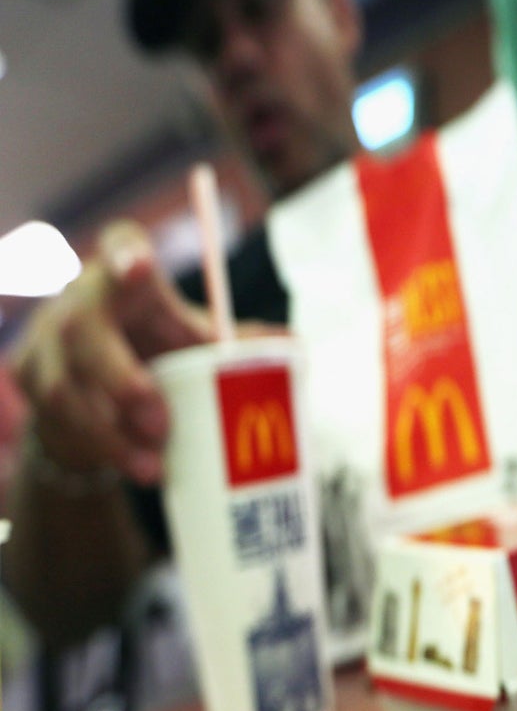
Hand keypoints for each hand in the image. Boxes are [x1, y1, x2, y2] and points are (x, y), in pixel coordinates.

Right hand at [12, 220, 214, 484]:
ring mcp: (44, 338)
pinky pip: (56, 418)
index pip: (121, 243)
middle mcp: (80, 298)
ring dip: (109, 434)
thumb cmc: (161, 351)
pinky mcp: (28, 378)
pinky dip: (97, 448)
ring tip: (153, 467)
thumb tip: (295, 345)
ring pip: (63, 386)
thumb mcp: (195, 342)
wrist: (102, 393)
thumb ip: (238, 341)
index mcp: (129, 275)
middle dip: (120, 380)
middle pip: (82, 328)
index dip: (125, 252)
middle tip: (161, 424)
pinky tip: (131, 467)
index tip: (138, 266)